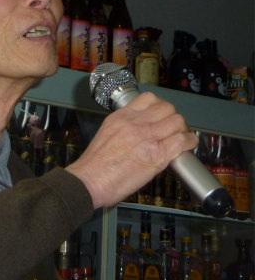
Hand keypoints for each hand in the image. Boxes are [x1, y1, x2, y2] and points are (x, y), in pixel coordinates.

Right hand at [65, 92, 197, 208]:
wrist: (89, 181)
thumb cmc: (94, 165)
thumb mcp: (106, 134)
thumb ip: (124, 128)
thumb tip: (141, 130)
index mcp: (121, 117)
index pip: (148, 98)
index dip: (160, 106)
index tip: (161, 115)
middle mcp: (135, 124)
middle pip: (167, 108)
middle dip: (173, 117)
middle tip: (173, 129)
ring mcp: (147, 138)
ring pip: (177, 122)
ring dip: (183, 130)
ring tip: (181, 138)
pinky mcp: (157, 155)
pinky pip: (182, 141)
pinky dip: (189, 143)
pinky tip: (187, 147)